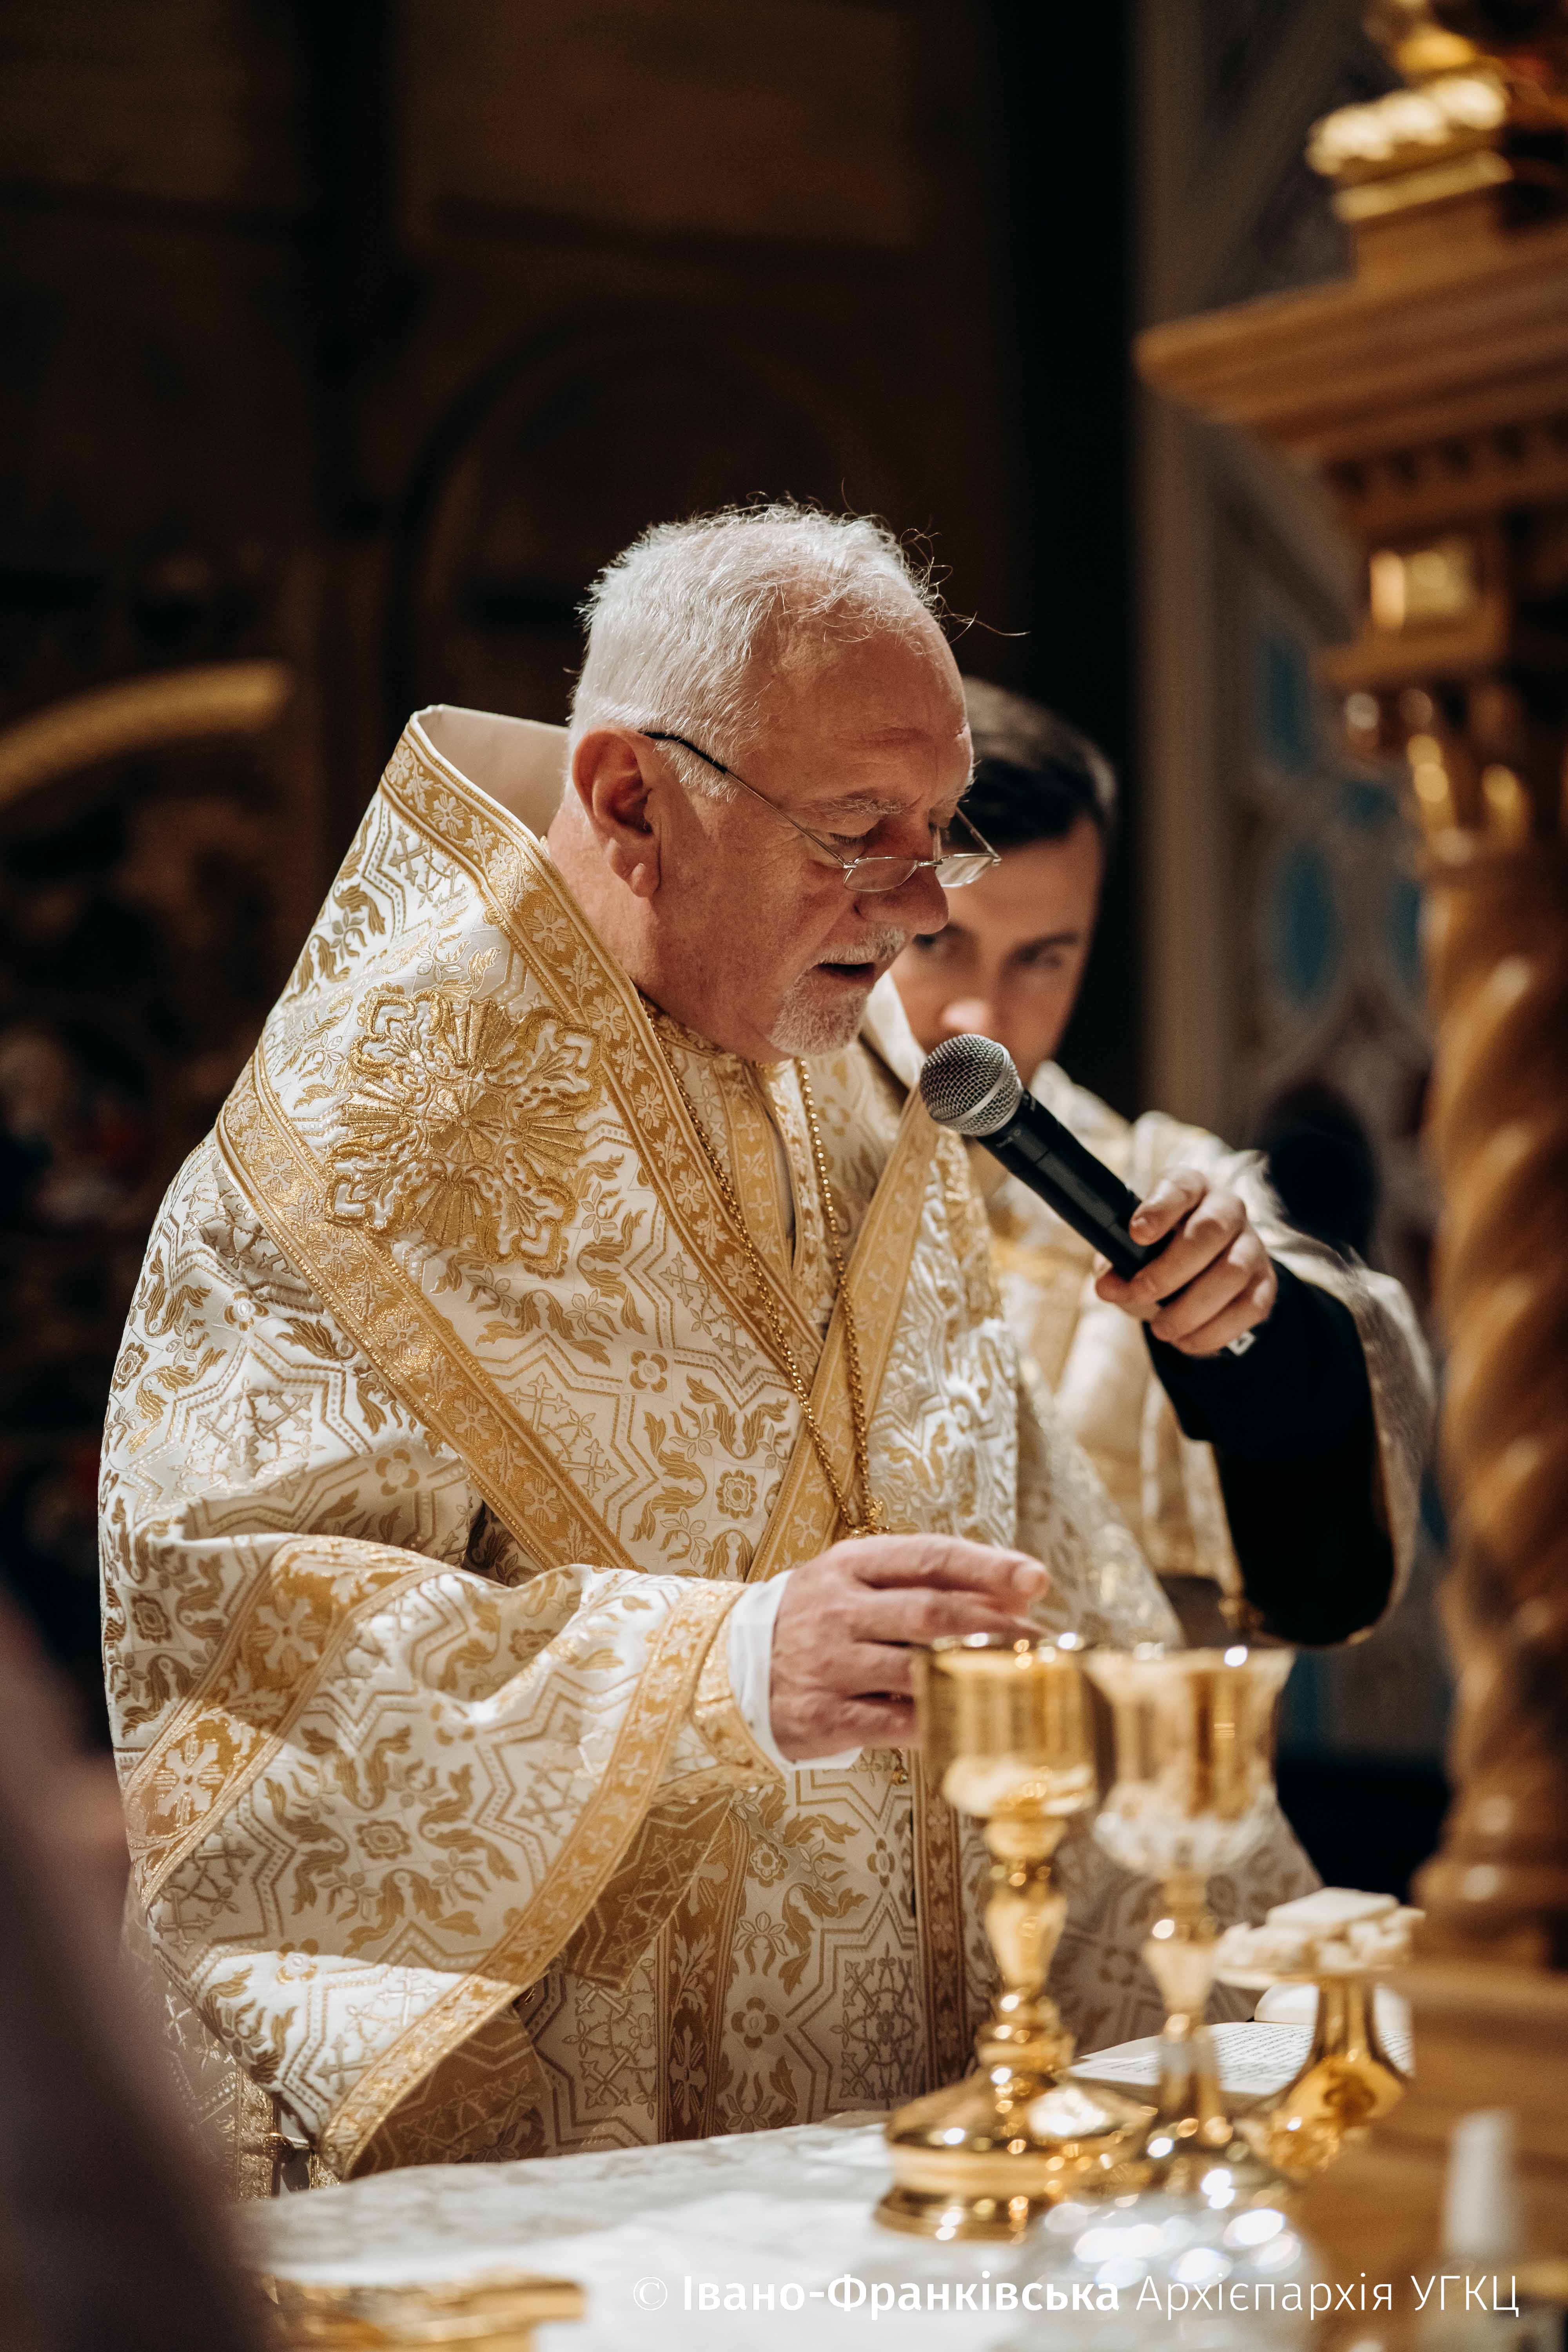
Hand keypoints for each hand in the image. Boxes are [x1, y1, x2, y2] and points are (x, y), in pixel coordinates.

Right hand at [768, 1535, 1049, 1761]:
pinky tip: (970, 1722)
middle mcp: (839, 1610)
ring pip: (919, 1671)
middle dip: (996, 1626)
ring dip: (975, 1677)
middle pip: (932, 1613)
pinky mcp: (825, 1716)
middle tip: (1039, 1638)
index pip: (930, 1557)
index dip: (989, 1567)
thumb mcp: (854, 1581)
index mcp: (850, 1565)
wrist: (727, 1666)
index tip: (1037, 1578)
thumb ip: (920, 1583)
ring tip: (1018, 1681)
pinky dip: (939, 1722)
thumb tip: (1011, 1591)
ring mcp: (830, 1664)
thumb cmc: (814, 1620)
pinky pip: (896, 1723)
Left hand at [1093, 1167, 1275, 1356]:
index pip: (1180, 1187)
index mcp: (1189, 1190)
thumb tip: (1107, 1287)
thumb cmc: (1157, 1256)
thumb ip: (1115, 1266)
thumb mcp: (1129, 1255)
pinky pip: (1249, 1307)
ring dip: (1192, 1307)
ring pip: (1232, 1271)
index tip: (1137, 1233)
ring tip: (1161, 1328)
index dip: (1159, 1208)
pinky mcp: (1265, 1283)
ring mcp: (1251, 1245)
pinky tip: (1186, 1340)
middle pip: (1210, 1230)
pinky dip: (1213, 1331)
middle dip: (1171, 1268)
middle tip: (1141, 1293)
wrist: (1196, 1278)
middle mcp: (1227, 1209)